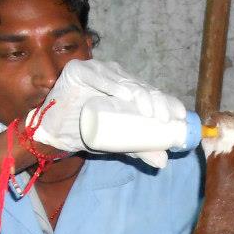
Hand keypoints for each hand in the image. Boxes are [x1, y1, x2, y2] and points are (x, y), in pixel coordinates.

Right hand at [29, 58, 185, 167]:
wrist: (54, 133)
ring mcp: (96, 71)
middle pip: (140, 86)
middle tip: (164, 119)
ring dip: (138, 94)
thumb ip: (139, 148)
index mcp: (127, 88)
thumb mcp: (117, 142)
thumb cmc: (85, 133)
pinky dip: (112, 85)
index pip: (150, 93)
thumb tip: (163, 162)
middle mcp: (114, 75)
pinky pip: (97, 76)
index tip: (179, 116)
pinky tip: (124, 94)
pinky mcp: (78, 71)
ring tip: (149, 111)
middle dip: (156, 101)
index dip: (167, 102)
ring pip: (123, 80)